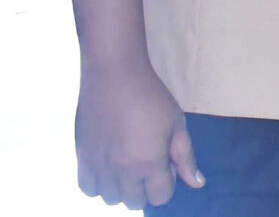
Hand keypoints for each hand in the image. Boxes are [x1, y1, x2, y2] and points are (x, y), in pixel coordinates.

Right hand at [74, 60, 200, 208]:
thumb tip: (197, 184)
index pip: (160, 197)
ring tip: (126, 164)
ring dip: (121, 188)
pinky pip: (87, 189)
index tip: (165, 163)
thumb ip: (185, 157)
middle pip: (134, 202)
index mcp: (149, 163)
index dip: (166, 183)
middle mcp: (122, 171)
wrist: (114, 76)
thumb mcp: (176, 124)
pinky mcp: (82, 158)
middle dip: (145, 188)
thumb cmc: (151, 97)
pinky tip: (107, 167)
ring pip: (111, 199)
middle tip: (146, 163)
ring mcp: (99, 167)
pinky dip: (98, 185)